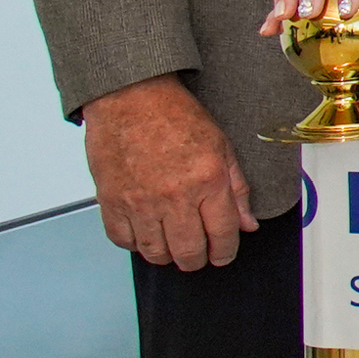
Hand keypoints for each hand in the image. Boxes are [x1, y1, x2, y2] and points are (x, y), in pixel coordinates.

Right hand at [83, 74, 253, 272]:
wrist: (130, 97)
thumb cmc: (174, 116)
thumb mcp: (221, 147)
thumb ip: (237, 190)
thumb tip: (247, 223)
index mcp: (207, 182)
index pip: (223, 235)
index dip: (226, 252)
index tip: (223, 254)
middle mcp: (173, 196)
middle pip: (189, 252)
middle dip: (198, 260)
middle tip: (199, 255)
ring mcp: (139, 201)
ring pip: (155, 253)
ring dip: (167, 256)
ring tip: (172, 245)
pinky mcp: (111, 201)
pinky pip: (123, 240)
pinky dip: (135, 244)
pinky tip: (145, 233)